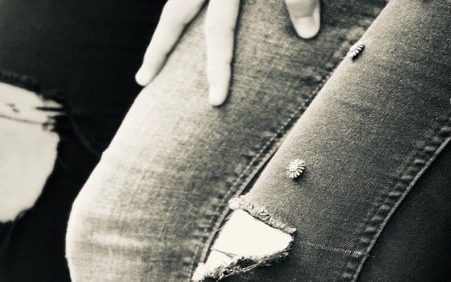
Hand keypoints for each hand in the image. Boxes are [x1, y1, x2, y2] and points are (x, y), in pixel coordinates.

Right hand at [135, 0, 321, 106]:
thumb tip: (307, 34)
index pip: (219, 31)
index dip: (217, 67)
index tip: (215, 102)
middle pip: (178, 13)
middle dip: (160, 48)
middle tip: (143, 81)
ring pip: (181, 2)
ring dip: (167, 29)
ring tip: (155, 58)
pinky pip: (195, 0)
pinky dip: (187, 13)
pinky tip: (190, 27)